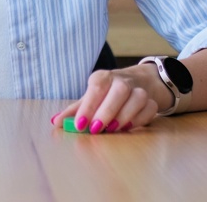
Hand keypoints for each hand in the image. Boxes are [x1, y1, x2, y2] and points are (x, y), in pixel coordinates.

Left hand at [50, 64, 167, 133]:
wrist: (137, 82)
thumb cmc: (107, 93)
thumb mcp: (90, 97)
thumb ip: (74, 110)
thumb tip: (55, 122)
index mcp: (103, 77)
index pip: (97, 87)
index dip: (88, 106)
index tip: (80, 125)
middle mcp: (122, 80)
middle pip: (119, 91)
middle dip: (107, 111)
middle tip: (96, 130)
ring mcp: (139, 89)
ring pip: (138, 98)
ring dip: (125, 115)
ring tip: (113, 130)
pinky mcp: (151, 100)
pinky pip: (150, 108)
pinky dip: (141, 119)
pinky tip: (129, 127)